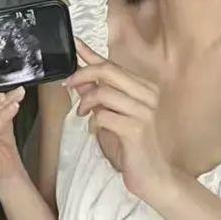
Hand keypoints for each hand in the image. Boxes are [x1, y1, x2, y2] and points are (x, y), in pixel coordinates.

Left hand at [64, 37, 174, 201]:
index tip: (75, 44)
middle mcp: (148, 94)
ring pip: (103, 92)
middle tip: (68, 84)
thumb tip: (79, 76)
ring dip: (86, 102)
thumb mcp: (111, 114)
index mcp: (144, 88)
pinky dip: (94, 120)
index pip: (113, 65)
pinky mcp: (137, 128)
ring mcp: (144, 110)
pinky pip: (105, 115)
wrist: (152, 175)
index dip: (90, 53)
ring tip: (84, 113)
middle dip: (82, 74)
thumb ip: (97, 94)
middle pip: (108, 71)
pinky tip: (95, 127)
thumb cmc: (133, 146)